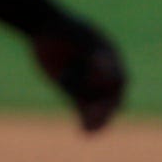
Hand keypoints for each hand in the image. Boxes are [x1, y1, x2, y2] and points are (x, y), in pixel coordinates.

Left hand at [31, 15, 124, 132]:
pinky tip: (83, 132)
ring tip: (89, 130)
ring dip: (97, 119)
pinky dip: (86, 121)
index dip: (107, 81)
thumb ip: (91, 51)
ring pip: (99, 107)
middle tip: (97, 117)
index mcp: (113, 60)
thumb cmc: (63, 28)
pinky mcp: (80, 95)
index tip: (93, 80)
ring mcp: (94, 86)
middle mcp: (107, 76)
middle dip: (105, 108)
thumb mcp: (77, 35)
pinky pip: (85, 111)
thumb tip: (105, 73)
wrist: (44, 31)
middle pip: (112, 97)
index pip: (117, 76)